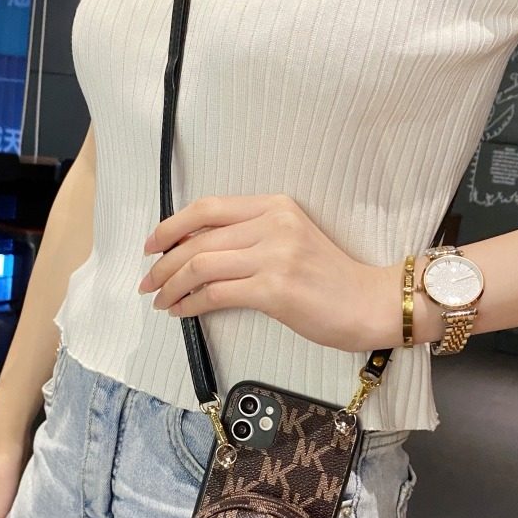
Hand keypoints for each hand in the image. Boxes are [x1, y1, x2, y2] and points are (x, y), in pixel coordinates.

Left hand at [138, 193, 394, 351]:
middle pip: (198, 239)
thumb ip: (249, 237)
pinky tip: (180, 311)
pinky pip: (215, 294)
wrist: (370, 302)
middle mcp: (272, 224)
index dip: (171, 225)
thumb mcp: (290, 240)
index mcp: (274, 206)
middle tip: (147, 281)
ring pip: (200, 265)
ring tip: (159, 298)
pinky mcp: (274, 289)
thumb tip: (197, 252)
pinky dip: (189, 303)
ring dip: (170, 284)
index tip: (152, 244)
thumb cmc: (330, 278)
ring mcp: (274, 255)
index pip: (207, 208)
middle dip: (162, 262)